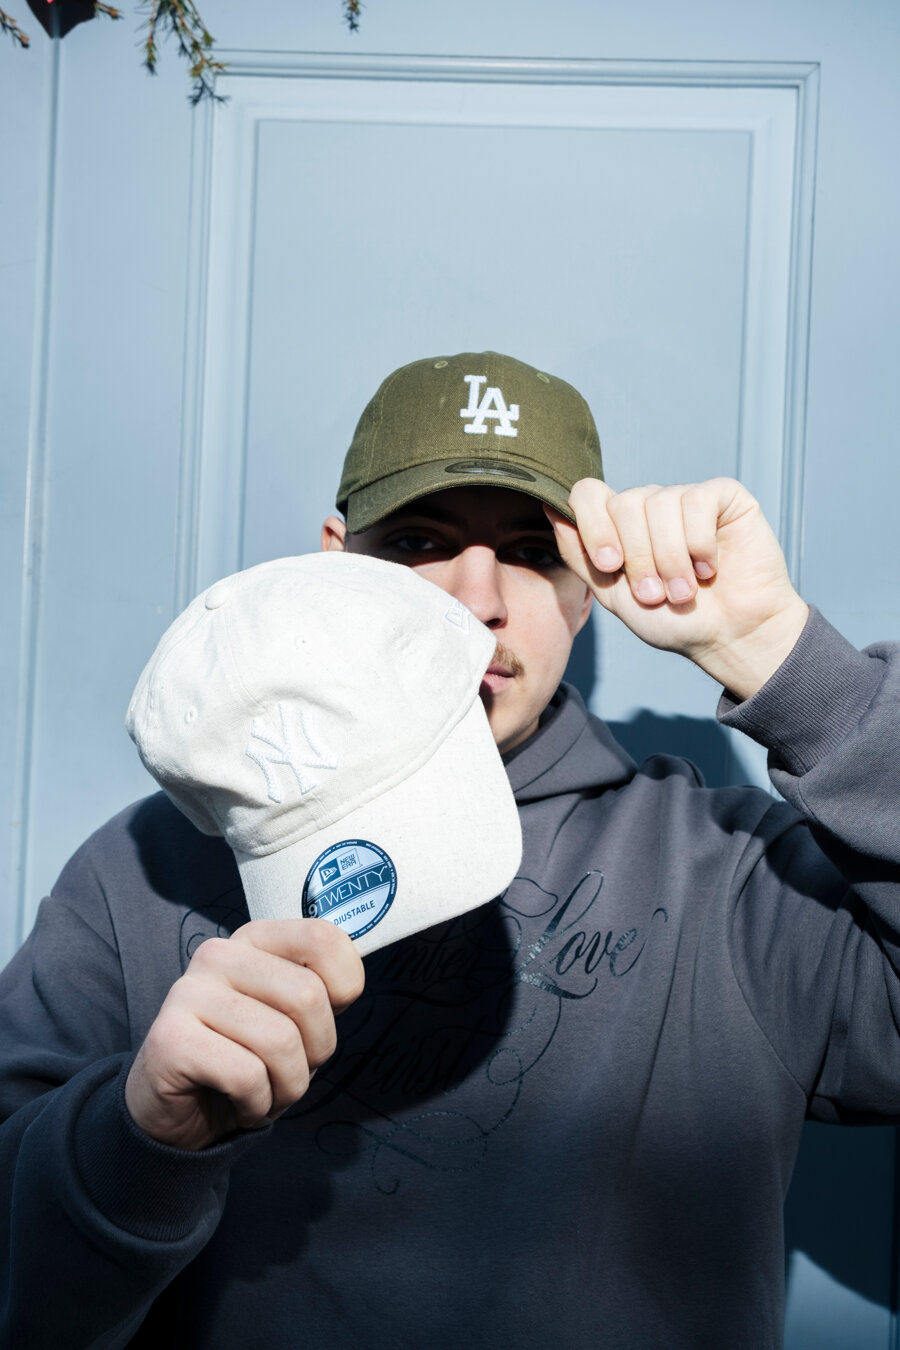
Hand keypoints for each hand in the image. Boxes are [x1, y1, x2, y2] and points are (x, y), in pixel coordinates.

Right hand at [124, 919, 364, 1150]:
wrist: (181, 1113)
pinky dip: (256, 1105)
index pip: (323, 939)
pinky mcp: (169, 1040)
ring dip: (286, 1087)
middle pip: (309, 996)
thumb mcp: (294, 1018)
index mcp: (254, 939)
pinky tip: (238, 1103)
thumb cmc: (249, 1059)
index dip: (344, 990)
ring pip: (282, 1042)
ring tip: (263, 1091)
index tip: (318, 1021)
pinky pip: (248, 1077)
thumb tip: (352, 981)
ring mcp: (188, 993)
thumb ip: (323, 990)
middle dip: (315, 1052)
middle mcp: (218, 955)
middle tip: (288, 1069)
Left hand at [547, 477, 808, 700]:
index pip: (587, 494)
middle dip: (638, 558)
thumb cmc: (673, 620)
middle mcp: (650, 504)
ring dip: (670, 559)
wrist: (728, 637)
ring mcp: (685, 497)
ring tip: (685, 590)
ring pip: (659, 504)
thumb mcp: (613, 594)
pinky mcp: (722, 496)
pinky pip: (696, 502)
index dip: (594, 527)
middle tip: (656, 593)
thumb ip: (579, 554)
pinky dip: (699, 544)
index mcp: (619, 525)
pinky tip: (710, 567)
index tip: (610, 566)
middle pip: (623, 503)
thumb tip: (549, 506)